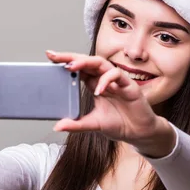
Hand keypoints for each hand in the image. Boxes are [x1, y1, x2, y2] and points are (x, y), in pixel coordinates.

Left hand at [46, 50, 173, 154]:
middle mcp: (104, 80)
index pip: (79, 69)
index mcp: (94, 85)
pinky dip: (106, 80)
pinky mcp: (129, 86)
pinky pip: (117, 76)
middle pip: (87, 62)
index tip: (50, 57)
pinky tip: (99, 89)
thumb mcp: (93, 124)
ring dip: (86, 63)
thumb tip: (58, 126)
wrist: (139, 133)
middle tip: (55, 56)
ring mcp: (117, 81)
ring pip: (101, 63)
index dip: (66, 62)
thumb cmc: (118, 124)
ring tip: (72, 66)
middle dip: (71, 57)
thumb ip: (76, 125)